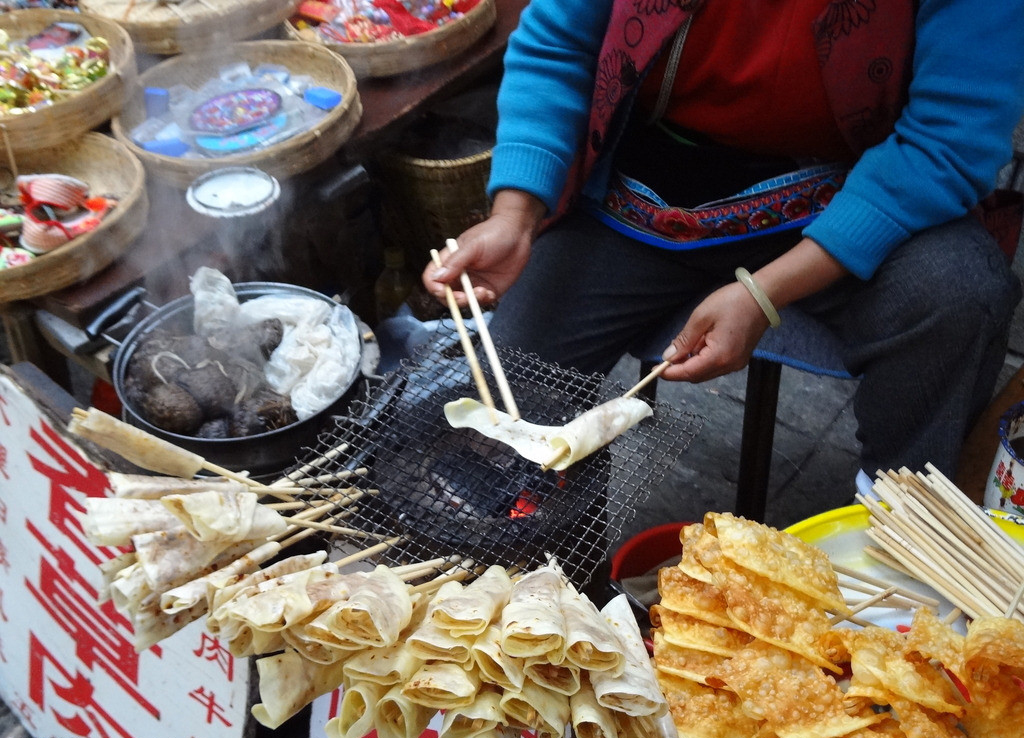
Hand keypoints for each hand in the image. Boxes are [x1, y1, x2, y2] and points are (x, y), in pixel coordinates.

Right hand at [421, 189, 545, 306]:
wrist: (519, 234)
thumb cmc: (493, 234)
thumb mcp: (473, 246)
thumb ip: (455, 262)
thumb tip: (437, 278)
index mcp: (450, 261)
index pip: (432, 277)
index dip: (434, 286)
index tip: (443, 290)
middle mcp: (458, 274)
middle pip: (445, 294)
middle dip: (452, 299)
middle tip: (464, 297)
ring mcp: (473, 283)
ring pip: (463, 302)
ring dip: (469, 302)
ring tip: (483, 292)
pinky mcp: (488, 290)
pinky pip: (480, 303)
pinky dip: (483, 302)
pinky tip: (490, 292)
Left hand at [659, 281, 771, 382]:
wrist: (763, 296)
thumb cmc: (732, 302)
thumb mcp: (701, 317)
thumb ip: (684, 340)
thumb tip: (669, 357)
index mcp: (719, 356)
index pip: (689, 372)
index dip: (670, 373)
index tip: (654, 370)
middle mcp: (729, 365)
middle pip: (697, 376)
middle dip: (679, 369)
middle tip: (665, 358)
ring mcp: (736, 364)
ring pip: (706, 372)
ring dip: (691, 364)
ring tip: (685, 345)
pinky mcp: (740, 359)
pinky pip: (715, 365)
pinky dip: (703, 360)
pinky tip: (699, 344)